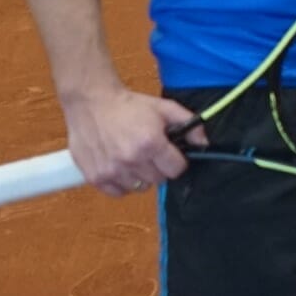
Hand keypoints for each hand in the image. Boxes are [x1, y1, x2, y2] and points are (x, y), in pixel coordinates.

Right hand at [61, 85, 197, 197]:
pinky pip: (119, 193)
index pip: (176, 169)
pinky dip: (122, 184)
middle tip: (151, 154)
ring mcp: (112, 171)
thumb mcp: (164, 107)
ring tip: (134, 158)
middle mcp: (131, 160)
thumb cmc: (128, 105)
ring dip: (140, 176)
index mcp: (150, 143)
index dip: (177, 161)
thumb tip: (204, 143)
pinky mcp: (96, 177)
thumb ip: (189, 124)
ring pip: (140, 187)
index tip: (171, 155)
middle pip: (159, 180)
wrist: (91, 102)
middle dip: (159, 167)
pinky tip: (121, 167)